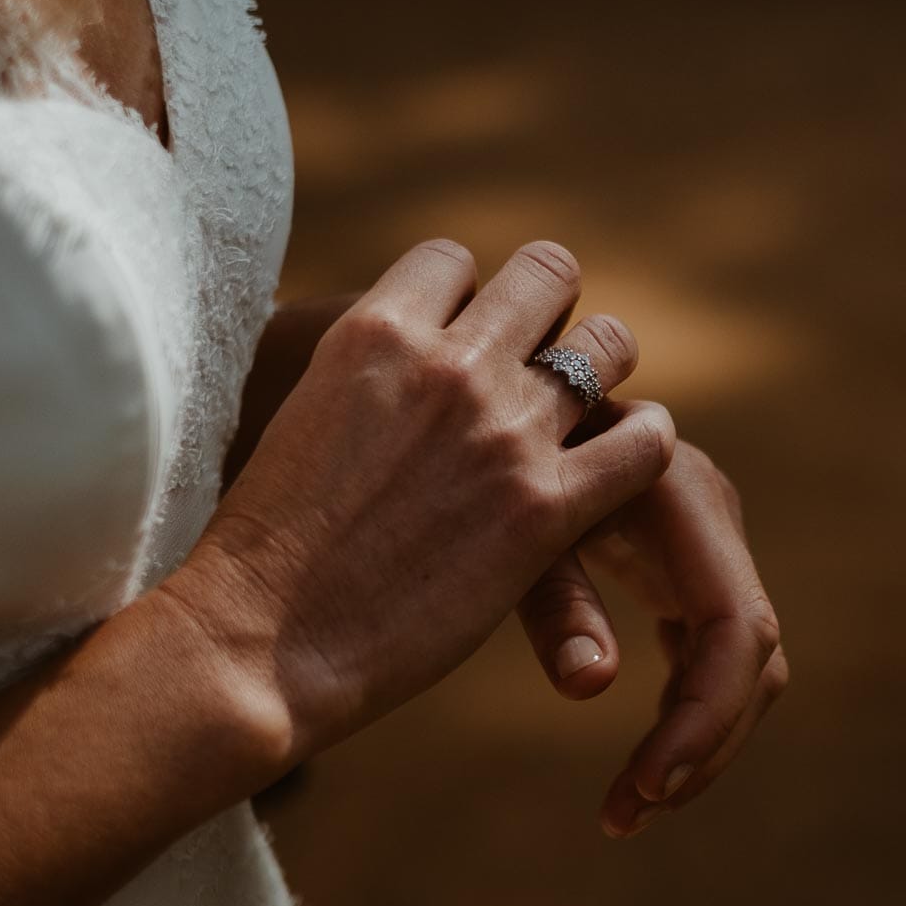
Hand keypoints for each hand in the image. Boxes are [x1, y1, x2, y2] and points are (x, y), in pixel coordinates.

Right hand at [160, 239, 672, 761]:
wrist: (261, 645)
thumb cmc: (261, 548)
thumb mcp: (294, 412)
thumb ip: (353, 369)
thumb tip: (364, 354)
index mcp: (376, 329)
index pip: (457, 261)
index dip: (468, 301)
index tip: (464, 345)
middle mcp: (449, 363)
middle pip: (547, 276)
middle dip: (549, 316)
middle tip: (538, 369)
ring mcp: (505, 431)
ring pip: (609, 346)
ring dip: (602, 373)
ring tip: (585, 414)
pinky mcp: (546, 509)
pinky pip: (644, 442)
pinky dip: (643, 443)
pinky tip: (623, 466)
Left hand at [515, 441, 786, 837]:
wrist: (492, 401)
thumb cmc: (486, 459)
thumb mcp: (514, 532)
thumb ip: (553, 601)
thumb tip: (591, 687)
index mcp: (682, 502)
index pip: (736, 629)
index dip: (706, 714)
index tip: (650, 785)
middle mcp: (714, 524)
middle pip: (753, 660)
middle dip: (703, 745)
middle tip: (629, 813)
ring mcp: (710, 548)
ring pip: (743, 667)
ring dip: (699, 743)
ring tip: (628, 808)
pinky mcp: (691, 571)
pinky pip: (713, 657)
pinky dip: (684, 718)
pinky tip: (638, 771)